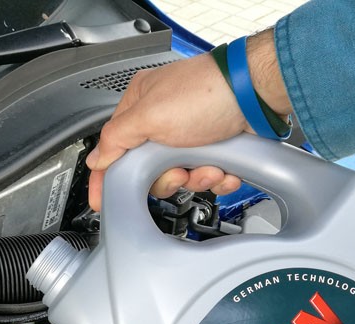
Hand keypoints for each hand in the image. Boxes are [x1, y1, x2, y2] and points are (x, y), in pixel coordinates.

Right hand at [86, 30, 291, 210]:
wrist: (258, 93)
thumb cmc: (208, 92)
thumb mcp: (150, 116)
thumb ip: (117, 139)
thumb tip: (97, 159)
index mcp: (140, 106)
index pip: (113, 148)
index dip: (106, 176)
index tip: (102, 200)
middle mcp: (163, 120)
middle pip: (149, 171)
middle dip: (167, 178)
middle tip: (178, 173)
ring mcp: (190, 135)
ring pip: (180, 176)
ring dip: (197, 179)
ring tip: (210, 167)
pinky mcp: (214, 147)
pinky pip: (206, 176)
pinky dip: (217, 178)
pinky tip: (224, 170)